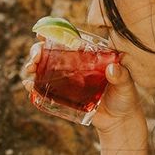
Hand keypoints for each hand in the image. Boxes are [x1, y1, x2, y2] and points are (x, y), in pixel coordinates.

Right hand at [20, 43, 145, 136]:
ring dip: (32, 66)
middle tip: (35, 57)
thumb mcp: (126, 85)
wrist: (119, 120)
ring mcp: (66, 79)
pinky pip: (44, 89)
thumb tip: (112, 69)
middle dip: (38, 51)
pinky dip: (33, 86)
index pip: (68, 39)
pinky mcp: (62, 95)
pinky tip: (27, 85)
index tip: (42, 33)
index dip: (53, 33)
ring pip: (44, 68)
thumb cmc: (125, 98)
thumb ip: (121, 76)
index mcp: (88, 55)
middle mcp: (74, 65)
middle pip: (51, 52)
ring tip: (29, 69)